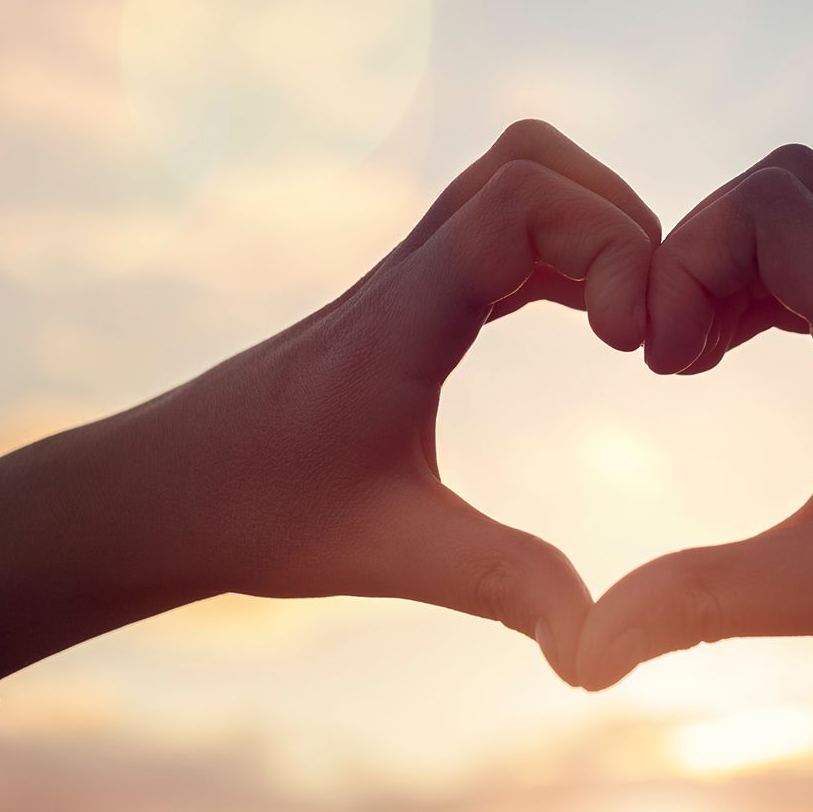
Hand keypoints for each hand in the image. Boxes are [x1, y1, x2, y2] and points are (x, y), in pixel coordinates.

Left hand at [0, 120, 658, 680]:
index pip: (520, 200)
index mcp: (403, 316)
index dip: (605, 243)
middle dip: (619, 222)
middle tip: (651, 326)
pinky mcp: (413, 301)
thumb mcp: (385, 553)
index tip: (632, 344)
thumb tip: (596, 649)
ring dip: (597, 231)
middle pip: (531, 162)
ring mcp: (410, 279)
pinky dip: (569, 258)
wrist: (161, 491)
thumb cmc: (255, 513)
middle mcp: (409, 274)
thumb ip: (497, 584)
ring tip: (636, 328)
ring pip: (518, 184)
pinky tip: (596, 328)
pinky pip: (507, 234)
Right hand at [558, 145, 812, 811]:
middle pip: (794, 186)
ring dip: (747, 271)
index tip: (660, 363)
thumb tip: (581, 653)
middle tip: (673, 353)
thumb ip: (695, 601)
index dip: (685, 255)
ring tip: (697, 363)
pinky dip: (788, 296)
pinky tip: (755, 371)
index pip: (768, 199)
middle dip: (707, 248)